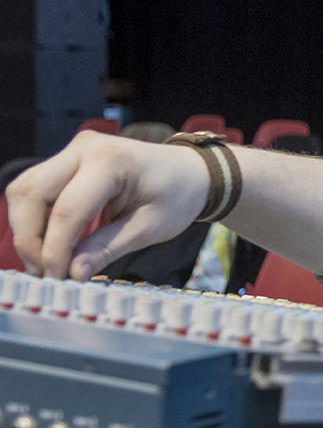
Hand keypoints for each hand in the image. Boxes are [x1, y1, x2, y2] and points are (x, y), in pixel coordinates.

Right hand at [5, 131, 209, 280]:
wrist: (191, 172)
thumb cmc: (178, 196)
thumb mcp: (150, 228)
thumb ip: (107, 248)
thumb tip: (72, 273)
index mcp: (111, 161)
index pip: (67, 209)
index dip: (55, 249)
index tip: (57, 279)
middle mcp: (85, 148)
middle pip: (31, 194)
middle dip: (31, 239)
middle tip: (46, 274)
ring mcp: (73, 151)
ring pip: (25, 190)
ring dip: (28, 229)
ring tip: (46, 263)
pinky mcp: (67, 161)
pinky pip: (35, 189)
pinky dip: (35, 219)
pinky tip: (50, 246)